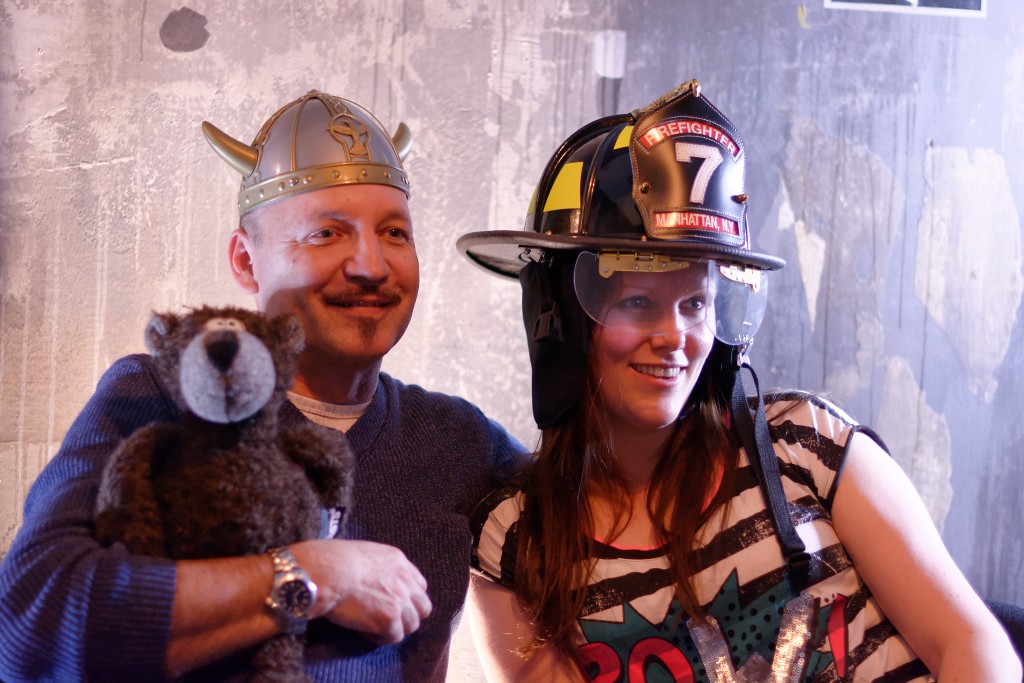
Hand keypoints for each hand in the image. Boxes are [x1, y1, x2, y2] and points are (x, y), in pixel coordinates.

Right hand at [290, 539, 431, 643]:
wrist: (326, 572)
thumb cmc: (332, 561)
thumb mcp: (364, 553)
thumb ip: (378, 567)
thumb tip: (374, 581)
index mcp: (398, 561)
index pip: (419, 585)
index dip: (408, 598)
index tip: (394, 604)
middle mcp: (404, 580)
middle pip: (423, 607)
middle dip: (408, 616)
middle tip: (388, 620)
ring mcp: (399, 599)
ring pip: (411, 625)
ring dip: (395, 628)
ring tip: (374, 627)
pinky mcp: (389, 618)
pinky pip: (394, 636)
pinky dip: (380, 638)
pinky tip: (365, 632)